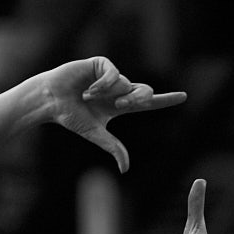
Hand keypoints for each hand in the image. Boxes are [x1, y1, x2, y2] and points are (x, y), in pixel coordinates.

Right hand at [39, 57, 184, 173]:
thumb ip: (113, 147)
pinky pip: (114, 73)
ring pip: (127, 83)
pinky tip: (89, 90)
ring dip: (111, 94)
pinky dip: (103, 84)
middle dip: (138, 99)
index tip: (184, 96)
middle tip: (119, 105)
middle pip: (145, 92)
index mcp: (120, 105)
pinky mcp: (101, 64)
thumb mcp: (95, 133)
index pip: (149, 103)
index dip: (166, 100)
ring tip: (89, 98)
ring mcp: (111, 76)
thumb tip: (126, 169)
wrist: (50, 100)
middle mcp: (119, 89)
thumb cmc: (70, 116)